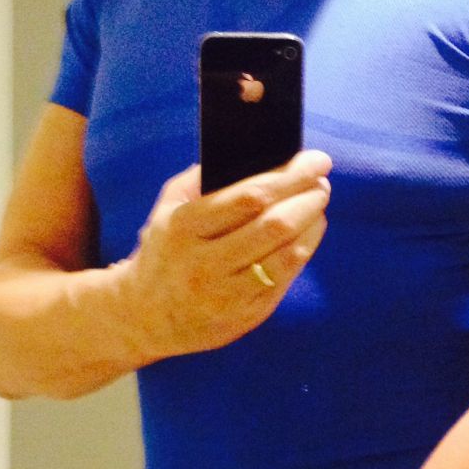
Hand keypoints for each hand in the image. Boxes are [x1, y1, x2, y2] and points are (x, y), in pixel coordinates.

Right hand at [116, 150, 331, 360]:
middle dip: (307, 198)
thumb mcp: (168, 209)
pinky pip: (286, 278)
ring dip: (312, 224)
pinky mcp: (246, 316)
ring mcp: (227, 294)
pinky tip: (308, 234)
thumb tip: (256, 152)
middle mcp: (205, 263)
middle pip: (274, 226)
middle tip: (322, 181)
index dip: (290, 176)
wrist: (146, 316)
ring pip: (287, 254)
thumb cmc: (165, 250)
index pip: (249, 197)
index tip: (315, 159)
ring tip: (317, 204)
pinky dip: (304, 250)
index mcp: (184, 228)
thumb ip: (203, 178)